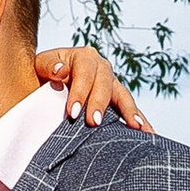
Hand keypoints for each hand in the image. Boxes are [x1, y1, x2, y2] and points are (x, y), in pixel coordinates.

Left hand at [35, 45, 150, 128]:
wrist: (49, 79)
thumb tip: (61, 71)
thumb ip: (49, 66)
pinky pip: (130, 109)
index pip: (85, 73)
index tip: (72, 112)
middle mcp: (102, 67)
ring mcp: (112, 83)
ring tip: (136, 127)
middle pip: (105, 84)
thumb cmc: (44, 73)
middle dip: (100, 104)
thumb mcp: (40, 65)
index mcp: (84, 57)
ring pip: (123, 96)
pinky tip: (149, 133)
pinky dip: (140, 120)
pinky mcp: (117, 99)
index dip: (80, 92)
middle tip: (94, 122)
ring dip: (130, 112)